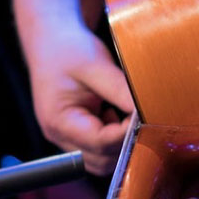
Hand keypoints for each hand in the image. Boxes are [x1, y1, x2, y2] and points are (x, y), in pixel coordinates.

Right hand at [13, 0, 134, 173]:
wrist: (51, 39)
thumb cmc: (68, 49)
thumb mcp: (96, 65)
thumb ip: (120, 91)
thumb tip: (147, 113)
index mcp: (59, 121)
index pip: (101, 142)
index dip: (127, 133)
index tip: (144, 115)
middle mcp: (59, 136)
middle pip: (101, 159)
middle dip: (125, 142)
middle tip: (141, 117)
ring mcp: (66, 137)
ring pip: (102, 159)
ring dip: (120, 142)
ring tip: (125, 112)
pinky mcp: (75, 133)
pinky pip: (100, 148)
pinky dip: (114, 137)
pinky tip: (118, 112)